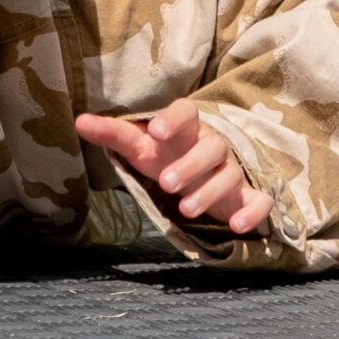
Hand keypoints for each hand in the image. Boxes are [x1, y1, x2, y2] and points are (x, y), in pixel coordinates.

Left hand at [75, 98, 275, 236]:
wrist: (201, 174)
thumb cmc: (166, 155)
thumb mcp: (140, 146)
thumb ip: (113, 134)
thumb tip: (79, 121)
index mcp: (186, 128)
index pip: (186, 112)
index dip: (173, 119)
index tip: (156, 130)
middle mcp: (212, 145)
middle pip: (211, 147)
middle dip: (190, 165)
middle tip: (165, 183)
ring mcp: (231, 170)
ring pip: (229, 175)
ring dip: (209, 192)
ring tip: (185, 210)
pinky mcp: (246, 194)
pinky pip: (258, 200)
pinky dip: (252, 212)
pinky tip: (236, 226)